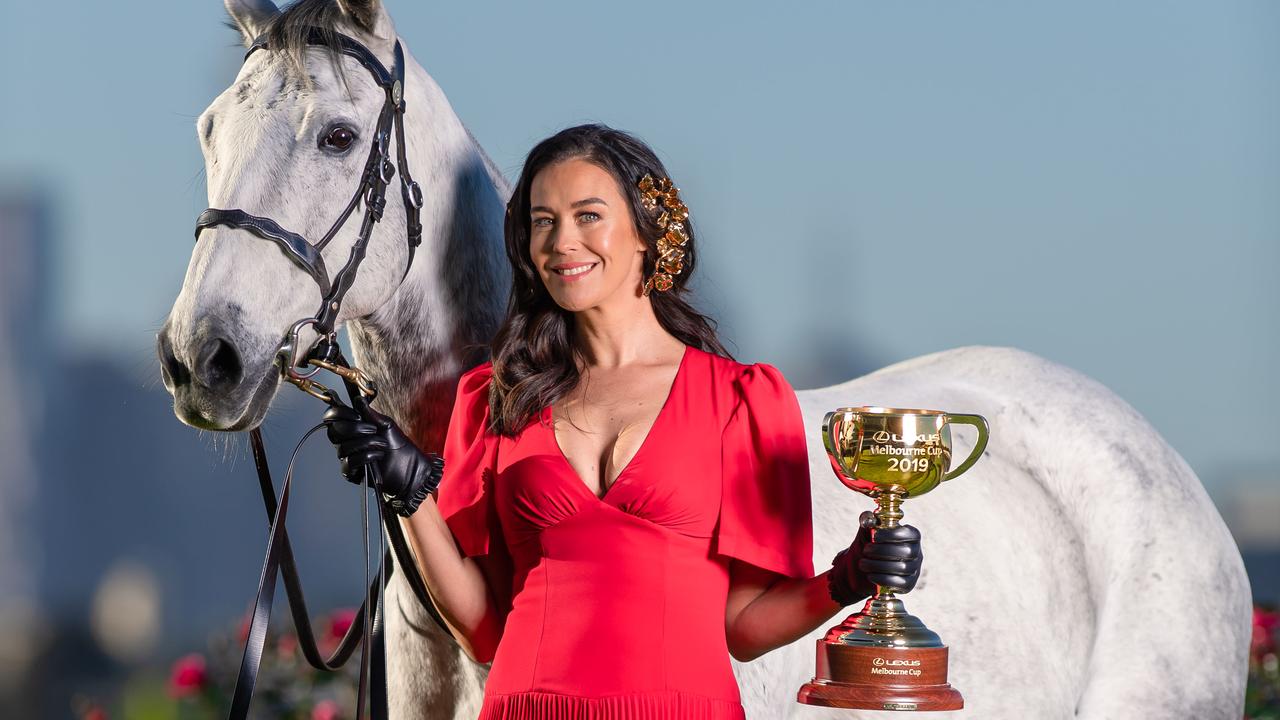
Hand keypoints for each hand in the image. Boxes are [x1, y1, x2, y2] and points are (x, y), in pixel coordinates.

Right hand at [321, 404, 443, 516]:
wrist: (411, 468)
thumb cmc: (400, 448)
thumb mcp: (386, 425)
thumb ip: (370, 414)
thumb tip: (358, 400)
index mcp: (354, 428)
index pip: (334, 418)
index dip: (338, 414)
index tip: (355, 415)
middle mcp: (348, 442)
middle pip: (334, 431)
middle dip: (354, 428)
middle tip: (373, 429)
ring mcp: (349, 458)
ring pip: (343, 447)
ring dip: (366, 443)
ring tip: (383, 445)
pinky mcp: (352, 473)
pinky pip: (349, 462)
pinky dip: (366, 456)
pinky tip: (378, 456)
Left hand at [828, 511, 922, 605]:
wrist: (865, 568)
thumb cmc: (870, 545)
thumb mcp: (867, 532)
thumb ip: (867, 522)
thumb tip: (866, 516)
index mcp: (911, 536)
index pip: (910, 534)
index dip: (893, 534)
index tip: (875, 535)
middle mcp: (916, 552)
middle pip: (906, 552)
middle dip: (882, 551)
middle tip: (865, 550)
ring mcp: (914, 569)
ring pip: (903, 568)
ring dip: (879, 565)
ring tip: (862, 563)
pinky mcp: (908, 584)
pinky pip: (900, 583)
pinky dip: (882, 579)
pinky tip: (870, 575)